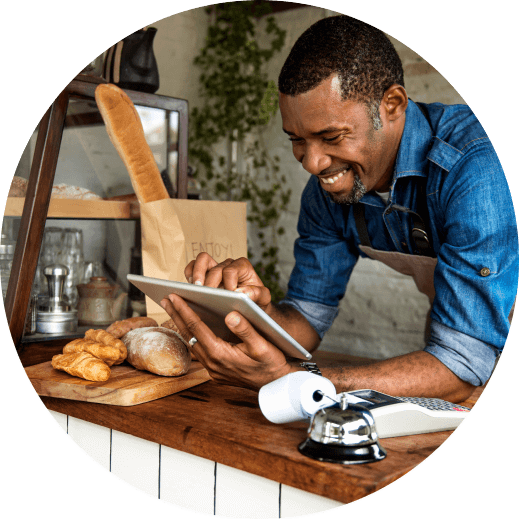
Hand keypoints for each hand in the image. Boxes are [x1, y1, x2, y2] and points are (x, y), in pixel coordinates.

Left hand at [160, 293, 293, 389]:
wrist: (276, 384)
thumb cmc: (271, 362)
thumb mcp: (262, 345)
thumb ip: (246, 329)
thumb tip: (230, 314)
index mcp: (220, 354)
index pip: (197, 327)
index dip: (184, 310)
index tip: (173, 296)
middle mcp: (212, 363)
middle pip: (189, 334)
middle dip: (176, 315)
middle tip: (165, 298)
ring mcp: (212, 369)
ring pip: (191, 342)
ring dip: (182, 325)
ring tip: (173, 309)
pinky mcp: (215, 371)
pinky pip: (198, 350)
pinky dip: (192, 335)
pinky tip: (190, 326)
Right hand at [185, 252, 271, 310]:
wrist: (251, 306)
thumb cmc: (257, 301)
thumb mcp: (263, 299)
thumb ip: (257, 294)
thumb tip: (241, 292)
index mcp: (242, 266)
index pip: (230, 270)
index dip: (228, 282)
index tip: (229, 295)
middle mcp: (227, 264)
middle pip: (214, 266)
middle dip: (210, 281)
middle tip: (207, 294)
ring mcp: (214, 268)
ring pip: (201, 260)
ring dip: (196, 274)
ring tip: (196, 290)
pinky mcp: (204, 275)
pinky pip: (192, 268)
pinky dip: (189, 276)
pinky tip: (190, 290)